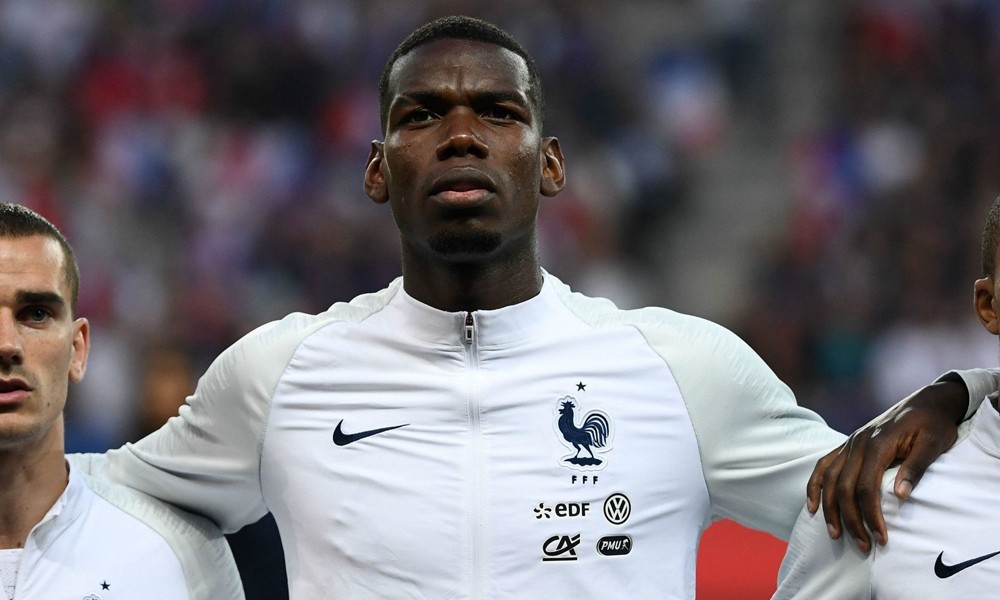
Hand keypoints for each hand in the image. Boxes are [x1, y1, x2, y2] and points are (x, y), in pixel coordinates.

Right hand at [805, 380, 965, 552]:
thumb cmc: (934, 424)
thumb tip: (900, 496)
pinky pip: (823, 465)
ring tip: (834, 534)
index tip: (881, 538)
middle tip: (862, 546)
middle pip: (844, 487)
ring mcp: (850, 443)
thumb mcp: (934, 444)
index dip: (871, 515)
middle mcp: (858, 443)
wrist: (928, 401)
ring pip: (830, 479)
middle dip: (850, 519)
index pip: (867, 487)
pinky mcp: (848, 445)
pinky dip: (814, 486)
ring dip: (830, 509)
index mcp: (878, 444)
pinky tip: (812, 506)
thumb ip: (916, 468)